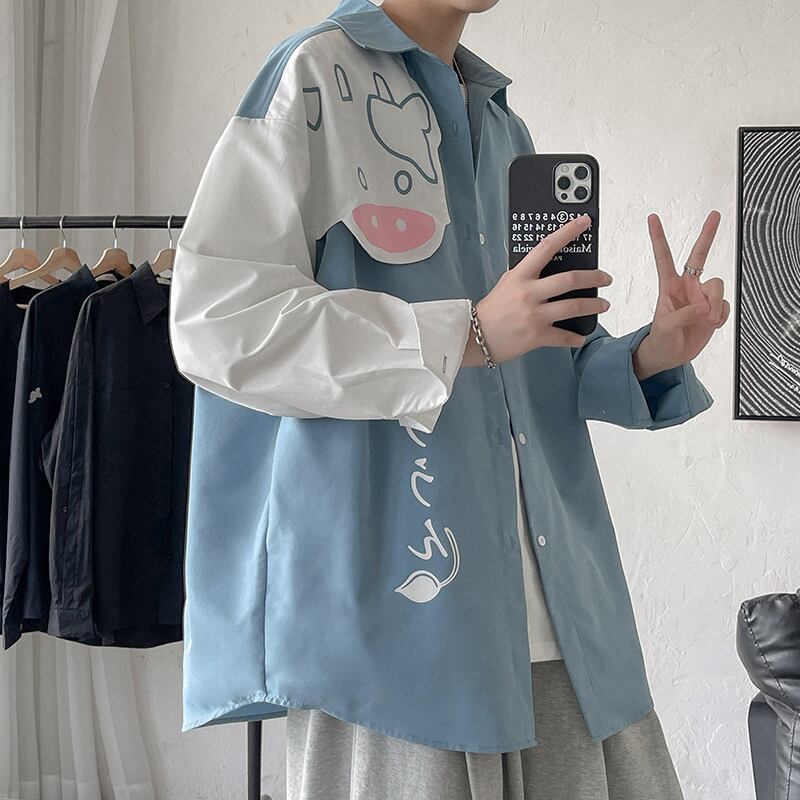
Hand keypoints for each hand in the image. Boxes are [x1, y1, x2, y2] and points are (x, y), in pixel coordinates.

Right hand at [463, 215, 612, 366]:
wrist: (475, 336)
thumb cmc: (492, 309)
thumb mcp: (507, 283)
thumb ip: (528, 274)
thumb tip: (553, 266)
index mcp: (521, 276)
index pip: (547, 247)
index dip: (568, 232)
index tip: (584, 222)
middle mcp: (529, 293)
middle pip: (570, 279)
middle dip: (594, 277)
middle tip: (605, 278)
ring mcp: (534, 315)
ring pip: (574, 307)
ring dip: (594, 305)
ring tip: (603, 304)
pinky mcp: (536, 336)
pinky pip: (564, 337)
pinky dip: (576, 338)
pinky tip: (581, 337)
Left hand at [632, 210, 728, 379]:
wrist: (670, 355)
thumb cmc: (661, 339)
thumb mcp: (665, 328)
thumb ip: (683, 315)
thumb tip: (704, 307)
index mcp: (669, 286)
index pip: (664, 257)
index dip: (659, 238)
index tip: (653, 218)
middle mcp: (687, 286)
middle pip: (700, 256)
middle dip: (707, 235)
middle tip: (714, 216)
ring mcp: (701, 296)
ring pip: (717, 286)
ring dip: (715, 303)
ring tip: (706, 319)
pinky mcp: (714, 308)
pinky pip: (724, 305)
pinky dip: (720, 315)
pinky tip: (711, 324)